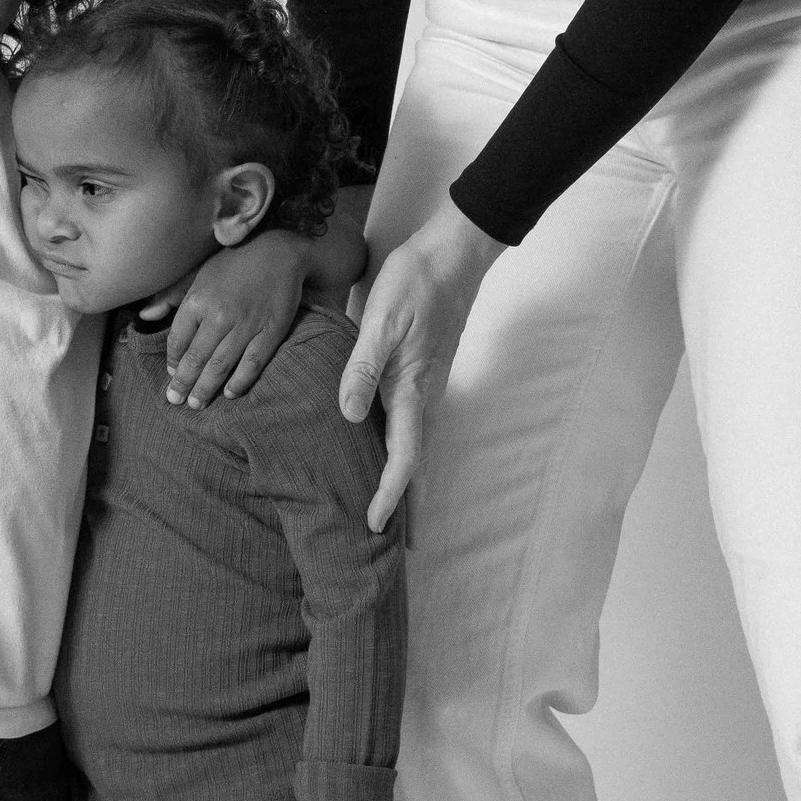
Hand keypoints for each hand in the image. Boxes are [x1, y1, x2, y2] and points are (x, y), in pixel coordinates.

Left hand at [162, 224, 311, 405]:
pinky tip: (230, 393)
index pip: (178, 341)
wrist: (278, 252)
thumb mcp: (197, 273)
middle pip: (196, 359)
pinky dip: (240, 382)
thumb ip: (170, 296)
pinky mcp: (270, 332)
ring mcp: (245, 326)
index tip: (172, 374)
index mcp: (198, 300)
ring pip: (220, 366)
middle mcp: (219, 316)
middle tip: (176, 400)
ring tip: (197, 404)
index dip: (173, 361)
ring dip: (206, 388)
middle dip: (184, 383)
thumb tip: (144, 316)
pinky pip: (252, 364)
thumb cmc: (234, 263)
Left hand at [339, 202, 504, 530]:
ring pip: (416, 447)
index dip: (390, 494)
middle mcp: (424, 396)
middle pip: (415, 464)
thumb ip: (362, 367)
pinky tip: (391, 456)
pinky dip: (404, 452)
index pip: (403, 457)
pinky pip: (413, 426)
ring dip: (407, 483)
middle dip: (408, 506)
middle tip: (401, 548)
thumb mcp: (382, 321)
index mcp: (413, 389)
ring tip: (398, 517)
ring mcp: (426, 386)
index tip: (376, 526)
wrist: (453, 253)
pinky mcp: (422, 374)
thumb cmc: (416, 282)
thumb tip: (348, 414)